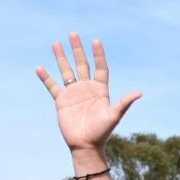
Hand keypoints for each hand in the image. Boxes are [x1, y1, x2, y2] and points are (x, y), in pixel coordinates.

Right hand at [35, 33, 142, 153]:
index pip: (100, 67)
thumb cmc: (102, 132)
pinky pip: (52, 86)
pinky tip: (39, 67)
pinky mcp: (61, 101)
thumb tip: (140, 93)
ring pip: (66, 71)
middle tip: (73, 33)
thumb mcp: (114, 116)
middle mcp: (86, 88)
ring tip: (56, 43)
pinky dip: (46, 77)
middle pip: (82, 64)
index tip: (96, 41)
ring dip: (61, 57)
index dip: (98, 54)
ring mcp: (73, 94)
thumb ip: (124, 102)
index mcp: (100, 90)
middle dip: (77, 49)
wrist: (86, 146)